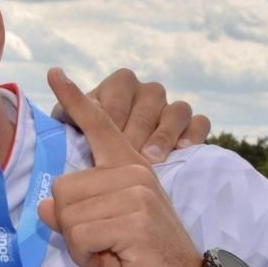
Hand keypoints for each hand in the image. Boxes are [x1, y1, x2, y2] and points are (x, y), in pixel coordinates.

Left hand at [38, 70, 212, 266]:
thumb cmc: (140, 263)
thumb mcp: (99, 235)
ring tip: (112, 253)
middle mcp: (133, 172)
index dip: (75, 99)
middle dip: (72, 228)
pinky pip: (80, 235)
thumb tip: (46, 205)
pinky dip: (87, 257)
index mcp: (128, 167)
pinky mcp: (135, 218)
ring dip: (80, 245)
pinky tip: (117, 260)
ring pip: (67, 214)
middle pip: (62, 190)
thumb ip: (71, 217)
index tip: (54, 72)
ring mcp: (136, 192)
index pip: (99, 126)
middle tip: (103, 244)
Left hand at [71, 67, 210, 162]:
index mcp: (118, 86)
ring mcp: (171, 108)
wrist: (116, 181)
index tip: (101, 130)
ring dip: (163, 134)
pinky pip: (199, 123)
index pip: (119, 89)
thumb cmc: (86, 152)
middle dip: (135, 130)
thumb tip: (69, 102)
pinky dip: (193, 134)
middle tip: (123, 155)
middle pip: (150, 100)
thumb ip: (68, 119)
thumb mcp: (72, 133)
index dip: (112, 112)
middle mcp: (147, 92)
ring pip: (177, 109)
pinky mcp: (192, 126)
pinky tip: (181, 150)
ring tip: (150, 159)